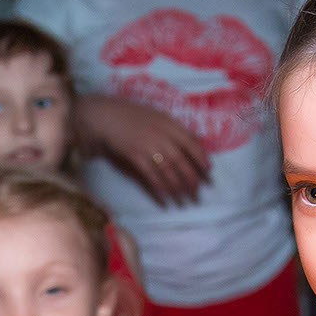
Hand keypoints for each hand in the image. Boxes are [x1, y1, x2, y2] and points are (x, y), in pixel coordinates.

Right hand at [79, 94, 209, 204]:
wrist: (107, 116)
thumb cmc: (132, 115)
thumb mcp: (157, 116)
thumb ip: (174, 128)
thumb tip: (193, 140)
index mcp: (170, 123)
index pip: (192, 142)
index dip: (201, 158)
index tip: (209, 171)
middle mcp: (162, 135)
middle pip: (182, 161)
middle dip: (191, 179)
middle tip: (197, 193)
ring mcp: (148, 146)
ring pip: (168, 171)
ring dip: (177, 187)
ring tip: (183, 200)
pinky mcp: (135, 156)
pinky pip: (151, 175)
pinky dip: (160, 188)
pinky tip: (165, 199)